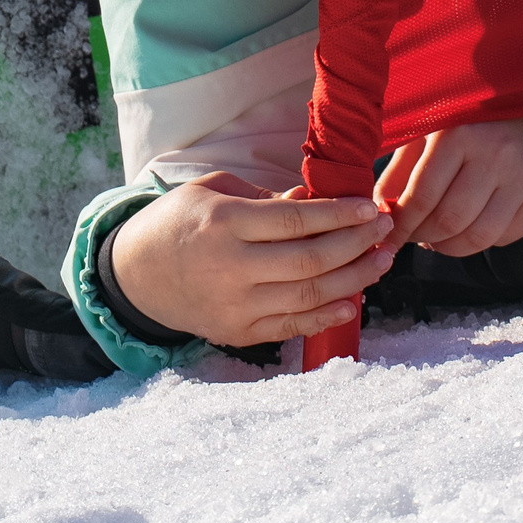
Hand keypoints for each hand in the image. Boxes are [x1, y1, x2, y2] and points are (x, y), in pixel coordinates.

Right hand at [108, 173, 393, 347]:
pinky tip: (353, 300)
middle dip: (356, 245)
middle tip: (386, 231)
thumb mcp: (212, 190)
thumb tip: (313, 199)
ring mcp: (235, 305)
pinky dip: (326, 316)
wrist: (135, 275)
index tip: (371, 207)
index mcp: (225, 223)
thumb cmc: (178, 222)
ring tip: (381, 261)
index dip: (340, 215)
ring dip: (353, 279)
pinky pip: (292, 326)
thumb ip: (264, 196)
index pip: (296, 220)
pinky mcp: (238, 332)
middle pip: (310, 260)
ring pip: (308, 296)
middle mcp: (231, 267)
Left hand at [375, 117, 522, 256]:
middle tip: (413, 236)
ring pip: (478, 237)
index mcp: (459, 133)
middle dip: (423, 237)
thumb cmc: (466, 122)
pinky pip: (504, 237)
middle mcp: (496, 153)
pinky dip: (480, 240)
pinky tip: (469, 226)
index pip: (421, 197)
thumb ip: (399, 172)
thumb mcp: (427, 132)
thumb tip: (377, 214)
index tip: (388, 236)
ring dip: (449, 247)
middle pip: (450, 221)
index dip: (400, 225)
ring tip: (437, 238)